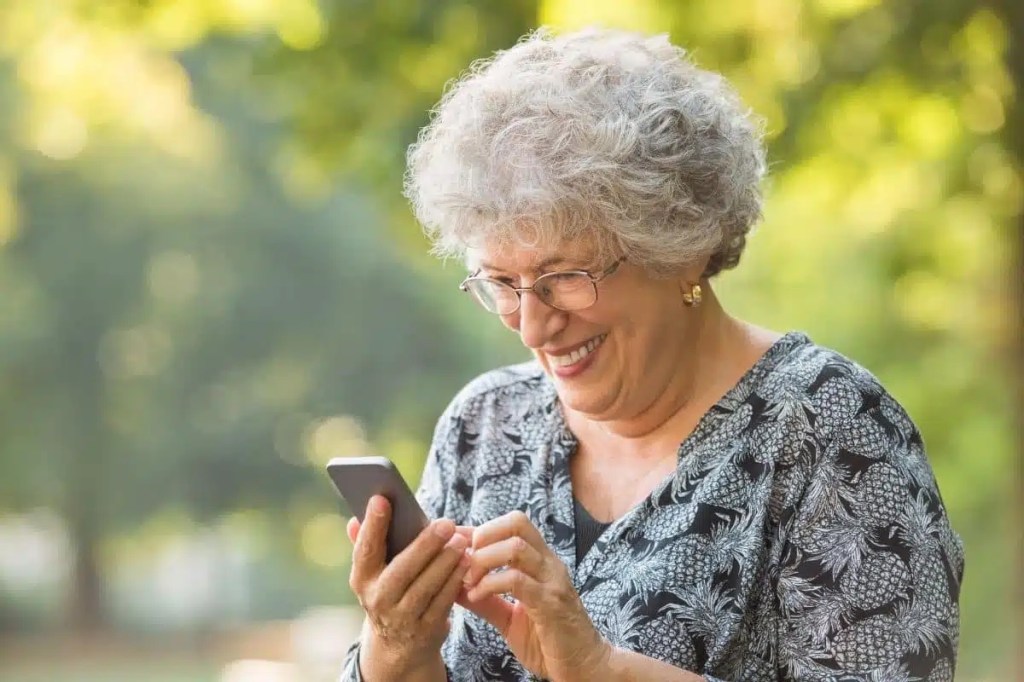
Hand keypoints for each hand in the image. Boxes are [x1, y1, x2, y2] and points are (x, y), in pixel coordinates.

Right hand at [347, 496, 471, 679]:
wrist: (397, 645)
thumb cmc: (390, 590)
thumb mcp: (374, 573)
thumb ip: (369, 544)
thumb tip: (354, 518)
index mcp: (362, 579)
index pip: (365, 549)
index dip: (372, 525)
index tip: (382, 499)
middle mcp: (378, 600)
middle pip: (402, 570)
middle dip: (425, 545)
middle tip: (446, 522)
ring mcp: (401, 618)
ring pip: (426, 587)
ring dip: (446, 562)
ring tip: (461, 541)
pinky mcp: (426, 630)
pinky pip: (443, 602)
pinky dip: (456, 580)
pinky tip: (467, 562)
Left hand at [459, 511, 609, 681]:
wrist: (582, 666)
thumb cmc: (547, 640)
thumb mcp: (509, 616)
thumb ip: (485, 598)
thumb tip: (454, 584)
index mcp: (540, 561)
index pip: (511, 525)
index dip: (479, 529)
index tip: (454, 545)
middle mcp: (548, 564)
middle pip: (517, 522)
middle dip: (483, 535)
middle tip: (465, 561)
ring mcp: (552, 581)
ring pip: (515, 547)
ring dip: (483, 560)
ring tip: (468, 581)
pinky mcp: (551, 603)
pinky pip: (517, 581)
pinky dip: (490, 585)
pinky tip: (477, 597)